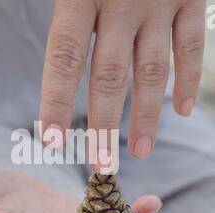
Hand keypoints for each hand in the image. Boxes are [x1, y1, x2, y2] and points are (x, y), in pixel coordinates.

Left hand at [40, 0, 204, 163]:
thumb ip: (65, 10)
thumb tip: (55, 55)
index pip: (64, 60)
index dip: (57, 101)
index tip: (53, 140)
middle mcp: (121, 2)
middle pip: (109, 77)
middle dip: (105, 125)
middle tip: (100, 165)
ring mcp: (161, 1)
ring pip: (151, 71)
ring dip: (147, 116)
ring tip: (140, 151)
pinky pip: (191, 46)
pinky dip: (188, 80)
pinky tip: (184, 110)